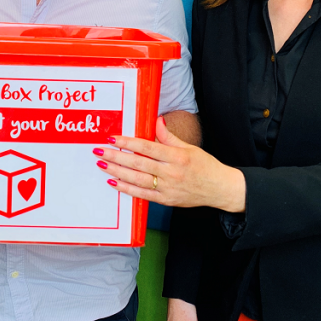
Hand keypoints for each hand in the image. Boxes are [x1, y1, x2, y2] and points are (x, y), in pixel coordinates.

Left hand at [95, 117, 245, 211]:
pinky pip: (142, 195)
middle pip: (138, 163)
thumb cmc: (206, 166)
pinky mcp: (166, 200)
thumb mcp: (189, 148)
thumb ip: (169, 136)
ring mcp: (168, 188)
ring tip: (102, 164)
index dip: (128, 142)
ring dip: (117, 172)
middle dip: (116, 156)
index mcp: (177, 156)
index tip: (113, 138)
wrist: (220, 189)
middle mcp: (171, 173)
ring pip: (137, 179)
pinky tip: (114, 182)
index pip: (147, 147)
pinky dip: (126, 189)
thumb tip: (156, 121)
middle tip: (100, 150)